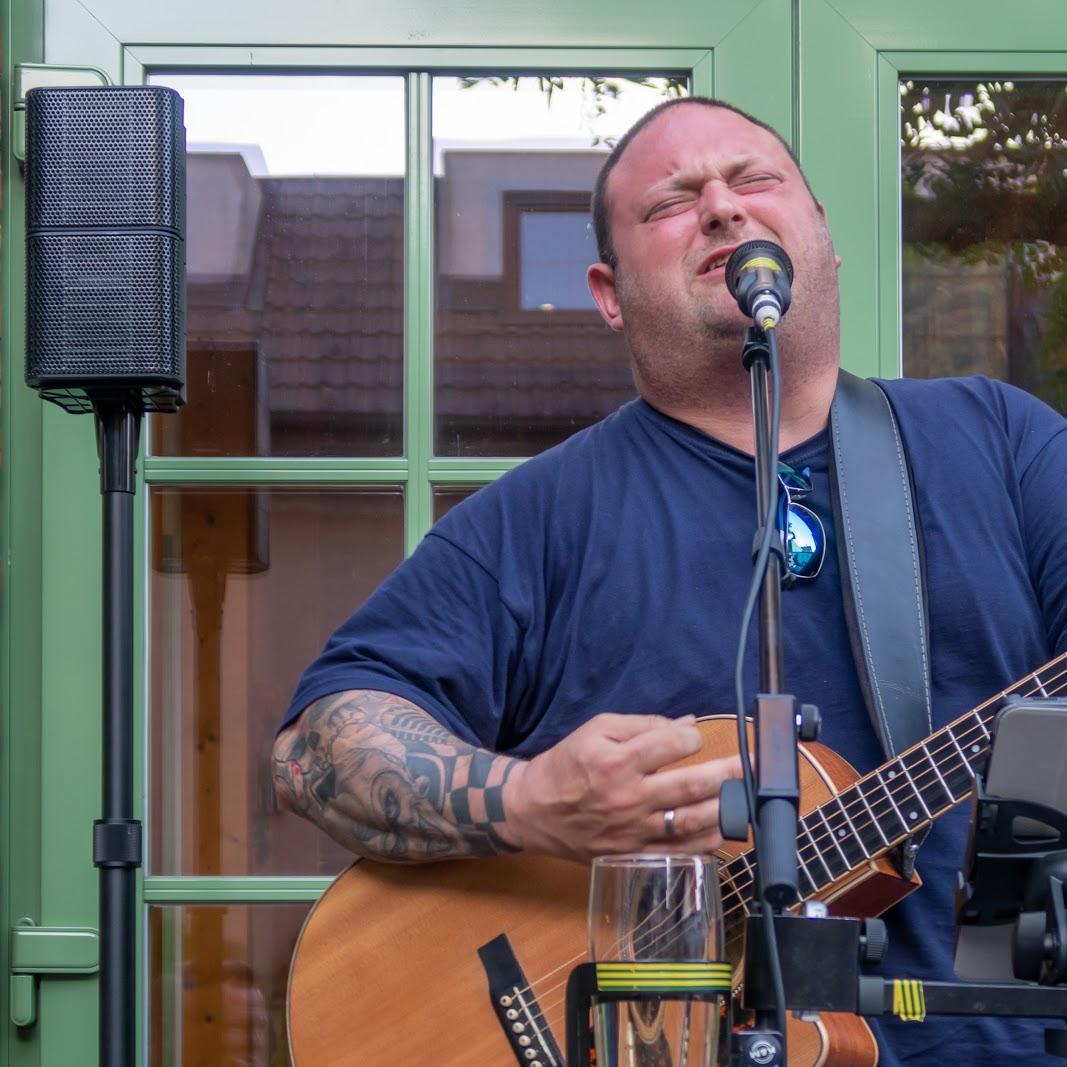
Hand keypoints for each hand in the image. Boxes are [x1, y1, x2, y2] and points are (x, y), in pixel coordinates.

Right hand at [503, 713, 742, 862]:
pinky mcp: (635, 854)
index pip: (669, 745)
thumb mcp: (596, 730)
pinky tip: (726, 828)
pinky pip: (680, 851)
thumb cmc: (566, 765)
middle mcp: (628, 798)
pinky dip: (707, 842)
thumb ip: (642, 725)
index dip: (690, 737)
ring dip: (727, 809)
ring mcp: (634, 831)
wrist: (534, 811)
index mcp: (616, 761)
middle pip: (690, 786)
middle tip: (756, 764)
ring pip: (691, 822)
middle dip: (730, 773)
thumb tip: (686, 725)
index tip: (695, 736)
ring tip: (749, 797)